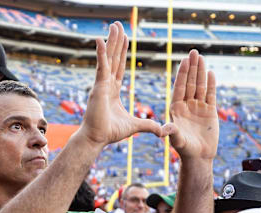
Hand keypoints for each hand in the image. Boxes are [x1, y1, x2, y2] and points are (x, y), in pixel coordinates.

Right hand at [79, 22, 161, 145]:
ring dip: (111, 41)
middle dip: (116, 41)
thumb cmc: (110, 133)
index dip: (121, 52)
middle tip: (118, 25)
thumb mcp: (135, 126)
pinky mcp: (99, 86)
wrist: (97, 139)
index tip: (124, 38)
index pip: (119, 67)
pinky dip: (101, 52)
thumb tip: (162, 131)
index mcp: (112, 90)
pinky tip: (101, 39)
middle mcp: (106, 84)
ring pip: (108, 58)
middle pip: (113, 58)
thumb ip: (148, 126)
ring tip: (114, 26)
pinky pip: (101, 66)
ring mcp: (101, 84)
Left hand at [163, 50, 218, 159]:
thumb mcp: (177, 140)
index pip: (180, 87)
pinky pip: (210, 95)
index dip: (182, 74)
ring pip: (200, 86)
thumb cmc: (185, 149)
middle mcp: (187, 105)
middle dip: (192, 68)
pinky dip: (211, 84)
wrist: (199, 157)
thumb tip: (164, 129)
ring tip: (201, 57)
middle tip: (193, 52)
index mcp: (176, 108)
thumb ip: (172, 132)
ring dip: (201, 72)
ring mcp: (198, 107)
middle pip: (190, 83)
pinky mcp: (210, 112)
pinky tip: (210, 73)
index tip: (184, 61)